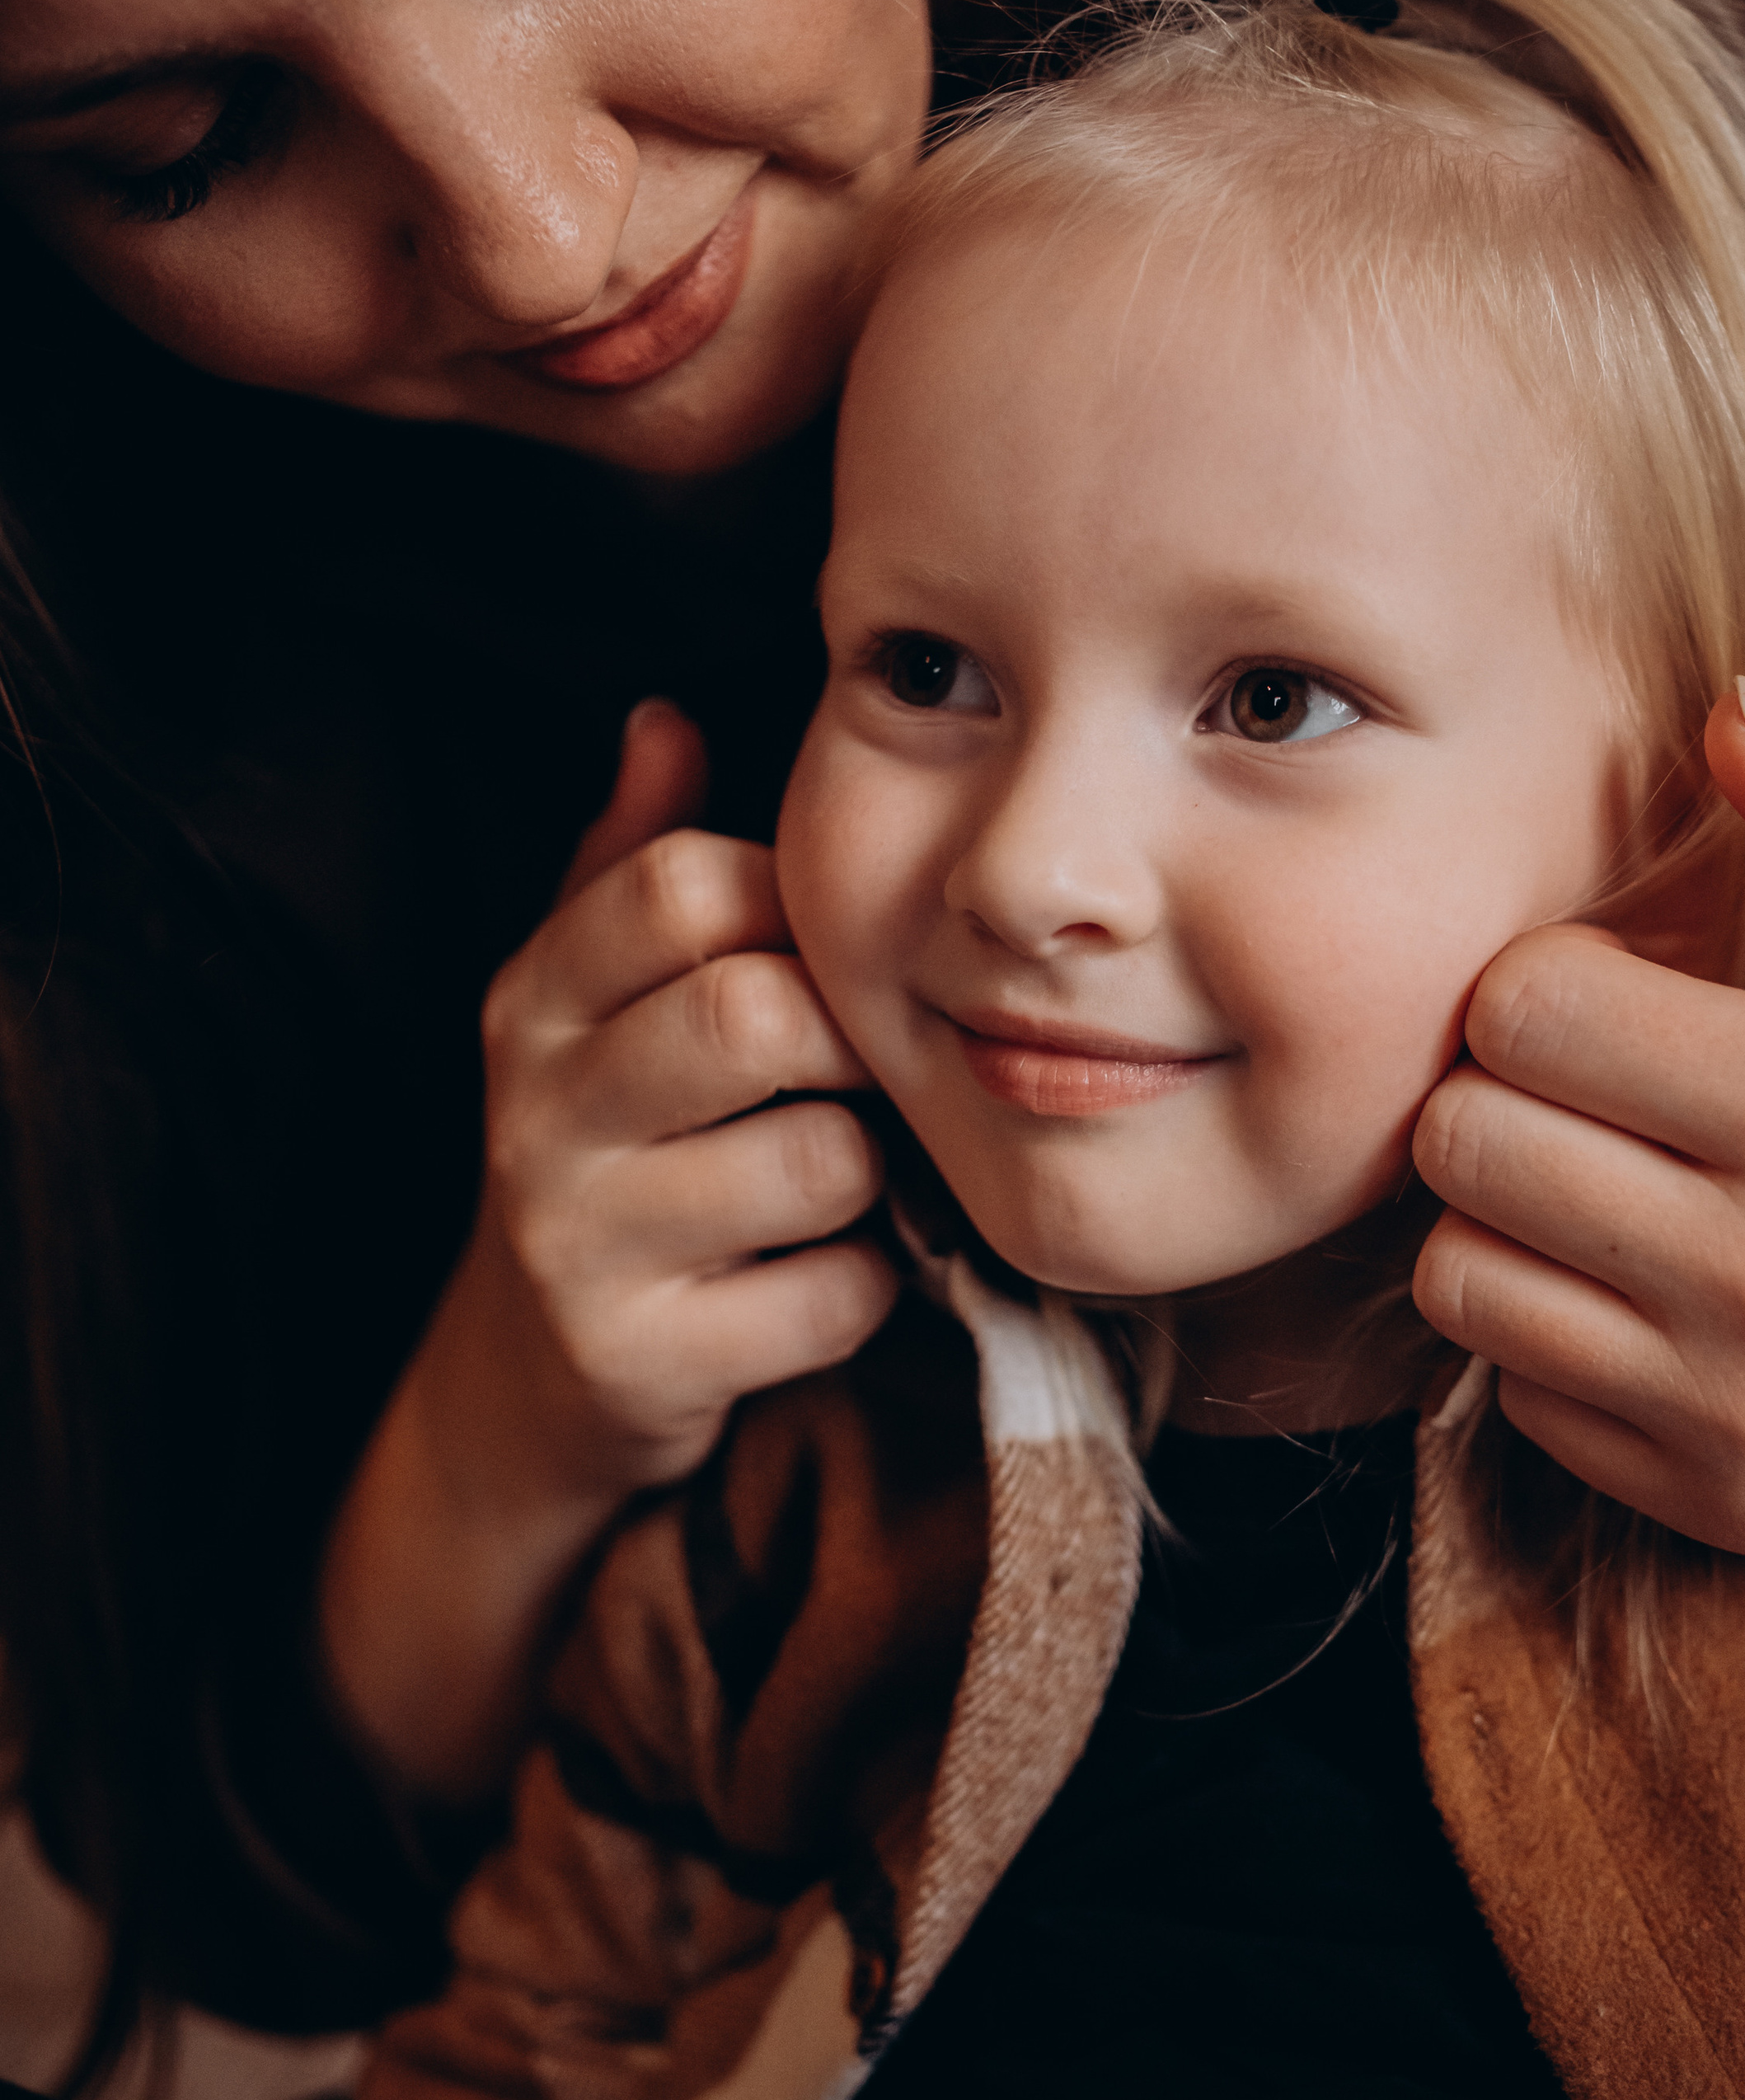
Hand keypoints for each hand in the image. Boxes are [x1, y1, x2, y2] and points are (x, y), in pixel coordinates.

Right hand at [322, 699, 895, 1797]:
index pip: (683, 885)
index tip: (821, 957)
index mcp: (537, 998)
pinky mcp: (640, 1362)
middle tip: (861, 1075)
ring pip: (819, 1160)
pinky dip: (861, 1291)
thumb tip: (666, 714)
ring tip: (836, 1183)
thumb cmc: (608, 1153)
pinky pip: (835, 1295)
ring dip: (867, 1176)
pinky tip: (814, 1282)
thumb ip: (632, 860)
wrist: (522, 1385)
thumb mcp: (592, 1003)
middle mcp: (538, 1110)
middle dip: (849, 1042)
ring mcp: (580, 1242)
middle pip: (759, 1014)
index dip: (793, 906)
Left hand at [1410, 689, 1744, 1554]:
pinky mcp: (1740, 1508)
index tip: (1622, 980)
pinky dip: (1552, 1336)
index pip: (1529, 1010)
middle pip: (1467, 1142)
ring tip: (1606, 1176)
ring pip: (1462, 1281)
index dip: (1551, 972)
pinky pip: (1522, 1402)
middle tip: (1593, 1074)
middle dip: (1506, 1083)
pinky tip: (1648, 1286)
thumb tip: (1728, 717)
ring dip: (1507, 1213)